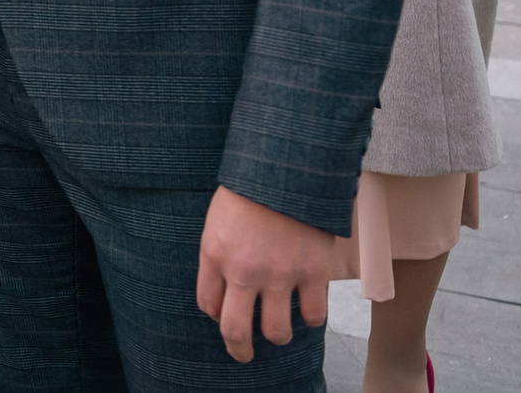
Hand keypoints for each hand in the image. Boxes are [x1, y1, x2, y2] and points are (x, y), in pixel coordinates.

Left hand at [195, 186, 333, 363]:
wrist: (289, 166)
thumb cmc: (251, 189)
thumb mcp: (218, 218)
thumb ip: (218, 254)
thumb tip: (222, 293)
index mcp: (215, 253)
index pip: (207, 304)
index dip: (216, 315)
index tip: (224, 315)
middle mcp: (244, 271)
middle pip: (235, 331)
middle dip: (239, 350)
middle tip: (243, 354)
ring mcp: (280, 274)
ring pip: (276, 332)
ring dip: (277, 336)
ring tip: (280, 331)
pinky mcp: (313, 272)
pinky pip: (313, 316)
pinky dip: (310, 319)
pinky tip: (307, 310)